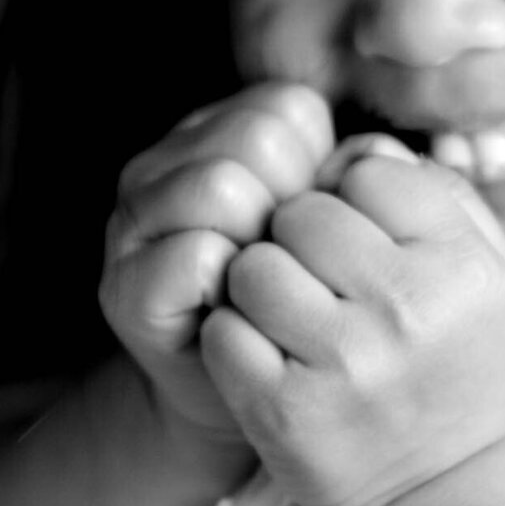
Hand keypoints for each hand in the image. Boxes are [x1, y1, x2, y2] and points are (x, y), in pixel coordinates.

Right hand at [100, 83, 332, 449]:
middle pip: (258, 139)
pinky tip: (236, 312)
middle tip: (289, 261)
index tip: (313, 225)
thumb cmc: (307, 299)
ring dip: (262, 247)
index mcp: (218, 133)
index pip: (288, 107)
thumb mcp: (336, 224)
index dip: (320, 169)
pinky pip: (195, 255)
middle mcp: (164, 163)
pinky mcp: (124, 286)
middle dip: (293, 204)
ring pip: (220, 186)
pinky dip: (231, 289)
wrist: (250, 398)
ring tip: (263, 285)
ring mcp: (134, 220)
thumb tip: (379, 154)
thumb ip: (355, 175)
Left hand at [200, 143, 504, 505]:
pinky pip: (223, 331)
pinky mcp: (284, 414)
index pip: (368, 171)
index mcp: (461, 266)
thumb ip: (433, 192)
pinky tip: (272, 356)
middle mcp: (407, 312)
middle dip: (301, 237)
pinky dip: (237, 337)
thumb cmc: (461, 360)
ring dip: (261, 284)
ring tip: (294, 315)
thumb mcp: (485, 270)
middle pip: (302, 214)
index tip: (366, 237)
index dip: (355, 196)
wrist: (445, 490)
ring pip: (253, 267)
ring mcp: (343, 366)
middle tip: (324, 280)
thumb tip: (351, 146)